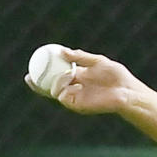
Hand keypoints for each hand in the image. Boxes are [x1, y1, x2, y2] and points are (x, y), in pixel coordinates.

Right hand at [24, 48, 149, 115]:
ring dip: (55, 83)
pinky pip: (65, 98)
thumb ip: (80, 57)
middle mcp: (74, 88)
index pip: (55, 74)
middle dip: (37, 83)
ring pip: (55, 92)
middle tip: (29, 77)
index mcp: (77, 77)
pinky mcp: (79, 106)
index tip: (33, 64)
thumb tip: (61, 51)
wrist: (128, 91)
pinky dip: (64, 90)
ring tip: (65, 75)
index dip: (43, 71)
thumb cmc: (117, 77)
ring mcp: (76, 98)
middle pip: (50, 87)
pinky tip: (73, 84)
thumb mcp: (97, 61)